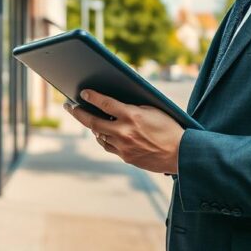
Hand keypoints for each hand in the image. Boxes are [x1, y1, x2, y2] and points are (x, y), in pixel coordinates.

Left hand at [63, 89, 183, 174]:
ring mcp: (123, 147)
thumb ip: (132, 106)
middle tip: (69, 106)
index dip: (92, 97)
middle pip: (93, 121)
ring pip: (99, 135)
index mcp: (132, 116)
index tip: (83, 93)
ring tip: (86, 117)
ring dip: (92, 126)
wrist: (181, 154)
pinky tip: (101, 132)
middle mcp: (124, 132)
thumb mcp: (153, 109)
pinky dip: (103, 137)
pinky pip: (108, 146)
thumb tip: (113, 103)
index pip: (105, 104)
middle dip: (78, 112)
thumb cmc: (169, 128)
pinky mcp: (126, 157)